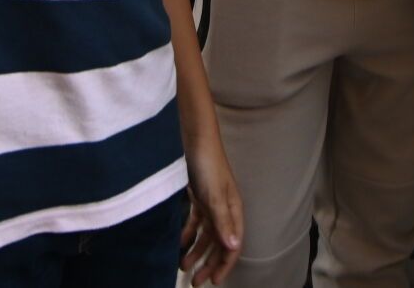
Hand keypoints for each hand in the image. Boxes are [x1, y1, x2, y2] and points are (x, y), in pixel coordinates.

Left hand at [178, 128, 242, 284]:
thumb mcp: (214, 196)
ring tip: (183, 266)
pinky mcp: (200, 197)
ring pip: (206, 235)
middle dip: (208, 264)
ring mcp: (213, 203)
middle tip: (195, 282)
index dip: (224, 265)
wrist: (196, 139)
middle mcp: (226, 210)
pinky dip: (189, 234)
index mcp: (234, 211)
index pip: (232, 246)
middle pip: (219, 244)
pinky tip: (179, 243)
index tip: (213, 282)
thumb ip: (223, 222)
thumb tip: (233, 248)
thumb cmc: (208, 166)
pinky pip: (196, 222)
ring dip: (197, 251)